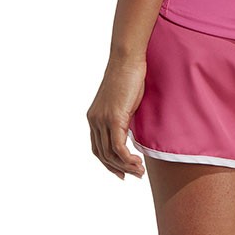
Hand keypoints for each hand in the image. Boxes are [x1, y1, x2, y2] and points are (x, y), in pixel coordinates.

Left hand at [87, 57, 146, 179]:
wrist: (127, 59)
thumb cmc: (129, 76)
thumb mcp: (123, 102)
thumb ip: (122, 118)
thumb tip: (129, 132)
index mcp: (94, 117)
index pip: (97, 149)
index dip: (109, 164)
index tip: (122, 172)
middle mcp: (94, 120)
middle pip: (102, 155)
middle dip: (119, 169)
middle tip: (135, 175)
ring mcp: (102, 120)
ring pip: (110, 154)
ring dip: (126, 167)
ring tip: (140, 171)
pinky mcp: (113, 118)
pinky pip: (118, 147)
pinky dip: (127, 159)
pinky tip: (137, 162)